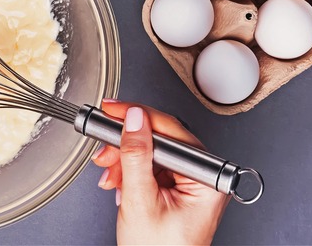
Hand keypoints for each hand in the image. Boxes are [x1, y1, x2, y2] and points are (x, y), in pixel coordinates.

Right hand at [92, 100, 228, 244]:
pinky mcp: (175, 190)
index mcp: (206, 180)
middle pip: (160, 140)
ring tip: (109, 175)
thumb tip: (134, 119)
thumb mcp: (140, 201)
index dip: (138, 118)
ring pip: (151, 152)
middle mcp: (202, 179)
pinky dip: (129, 172)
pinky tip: (119, 183)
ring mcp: (189, 184)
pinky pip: (150, 167)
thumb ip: (136, 156)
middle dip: (126, 146)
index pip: (172, 131)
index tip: (113, 110)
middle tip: (105, 152)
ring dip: (123, 161)